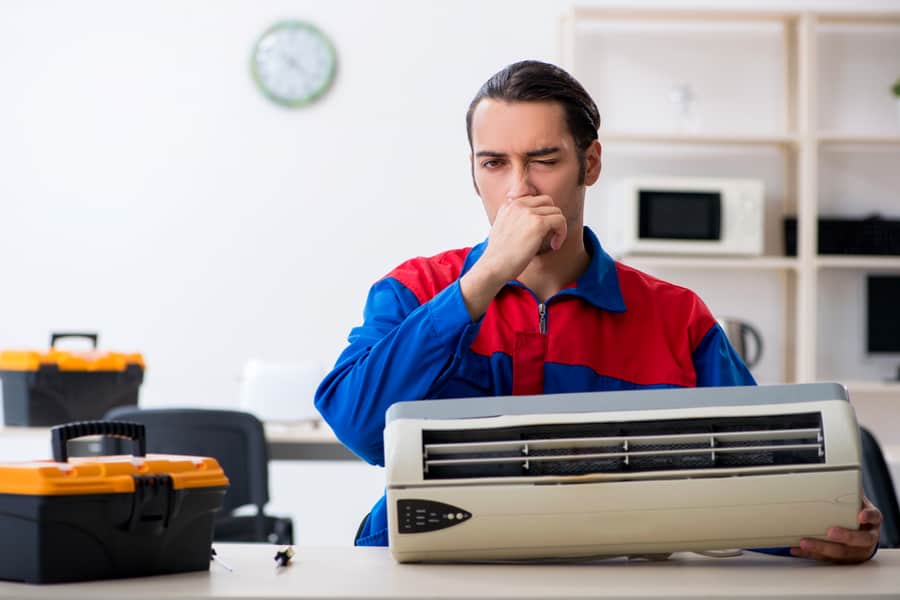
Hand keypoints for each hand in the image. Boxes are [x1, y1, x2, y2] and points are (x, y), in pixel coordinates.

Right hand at [458, 194, 565, 320]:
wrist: (494, 266)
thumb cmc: (499, 255)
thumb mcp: (501, 229)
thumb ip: (513, 219)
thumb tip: (530, 222)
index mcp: (508, 204)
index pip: (534, 199)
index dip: (542, 214)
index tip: (541, 231)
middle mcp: (517, 204)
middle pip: (547, 201)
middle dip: (552, 217)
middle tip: (550, 235)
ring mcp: (528, 212)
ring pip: (556, 211)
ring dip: (559, 227)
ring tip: (553, 243)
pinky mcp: (538, 223)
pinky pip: (560, 221)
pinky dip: (562, 233)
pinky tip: (555, 245)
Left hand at [789, 496, 881, 562]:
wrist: (862, 533)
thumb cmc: (855, 513)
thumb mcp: (856, 502)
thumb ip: (847, 492)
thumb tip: (831, 473)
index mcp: (871, 521)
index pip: (874, 518)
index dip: (868, 517)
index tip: (860, 516)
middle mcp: (866, 538)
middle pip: (860, 540)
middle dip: (845, 537)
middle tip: (830, 532)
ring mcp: (855, 551)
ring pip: (841, 553)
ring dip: (821, 548)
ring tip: (805, 542)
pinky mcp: (842, 559)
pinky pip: (825, 559)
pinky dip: (810, 554)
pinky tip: (798, 549)